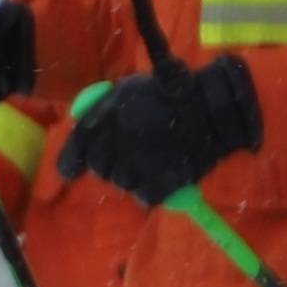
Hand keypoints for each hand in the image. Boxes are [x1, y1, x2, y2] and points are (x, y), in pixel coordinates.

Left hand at [63, 56, 261, 207]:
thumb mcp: (129, 90)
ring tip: (147, 163)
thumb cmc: (174, 90)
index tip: (70, 172)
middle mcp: (121, 139)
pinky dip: (148, 192)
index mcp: (111, 113)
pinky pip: (145, 196)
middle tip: (126, 158)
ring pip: (122, 182)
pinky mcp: (168, 178)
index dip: (72, 160)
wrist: (218, 101)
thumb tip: (69, 160)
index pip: (80, 144)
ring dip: (130, 177)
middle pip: (101, 167)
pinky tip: (157, 180)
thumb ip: (98, 115)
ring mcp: (144, 160)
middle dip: (109, 165)